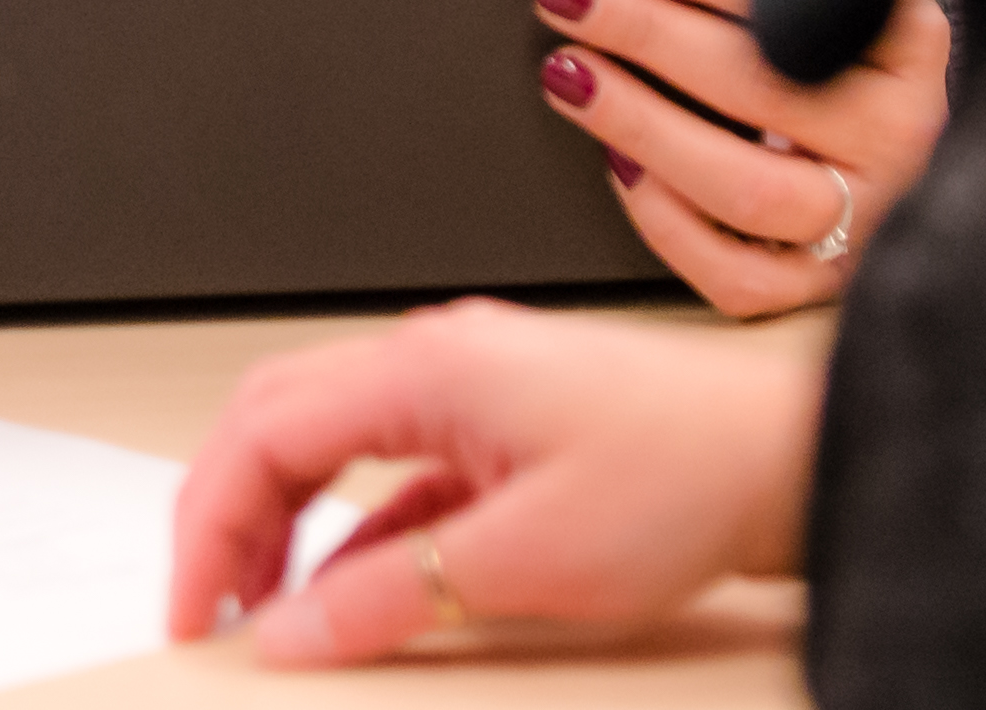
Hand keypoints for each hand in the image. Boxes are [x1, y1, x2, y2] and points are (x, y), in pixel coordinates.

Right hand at [167, 299, 818, 665]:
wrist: (791, 455)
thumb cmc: (687, 472)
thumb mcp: (523, 560)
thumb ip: (390, 594)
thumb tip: (292, 628)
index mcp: (426, 365)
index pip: (263, 429)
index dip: (208, 523)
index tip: (193, 605)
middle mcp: (438, 357)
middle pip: (280, 419)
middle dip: (228, 511)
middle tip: (208, 604)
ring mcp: (471, 386)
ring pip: (332, 443)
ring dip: (288, 522)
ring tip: (271, 611)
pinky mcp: (503, 425)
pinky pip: (394, 471)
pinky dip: (355, 531)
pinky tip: (357, 595)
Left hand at [538, 0, 949, 315]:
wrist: (867, 163)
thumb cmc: (824, 49)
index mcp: (910, 41)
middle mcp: (903, 139)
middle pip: (763, 87)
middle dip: (646, 32)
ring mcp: (865, 225)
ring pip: (748, 190)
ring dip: (642, 126)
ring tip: (566, 71)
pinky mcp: (818, 294)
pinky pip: (738, 277)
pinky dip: (668, 222)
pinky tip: (614, 163)